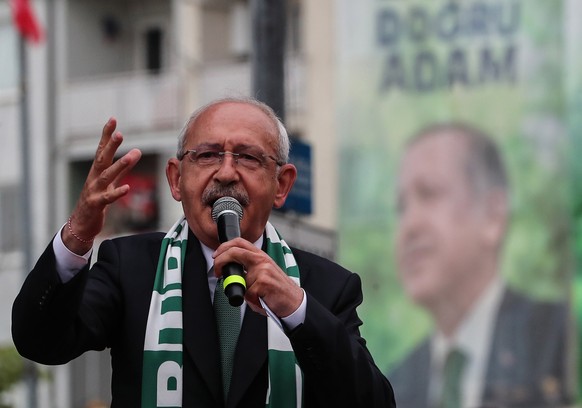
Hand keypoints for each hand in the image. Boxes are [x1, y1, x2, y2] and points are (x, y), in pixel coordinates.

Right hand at [62, 118, 141, 253]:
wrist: (81, 223)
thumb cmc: (96, 200)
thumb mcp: (111, 181)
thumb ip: (123, 168)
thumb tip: (136, 152)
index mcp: (97, 171)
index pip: (102, 149)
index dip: (107, 135)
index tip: (113, 119)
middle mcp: (94, 177)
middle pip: (102, 158)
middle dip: (110, 145)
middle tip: (119, 133)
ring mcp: (93, 190)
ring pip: (107, 176)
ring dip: (119, 165)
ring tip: (132, 155)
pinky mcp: (96, 204)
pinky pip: (108, 198)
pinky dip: (117, 192)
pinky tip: (127, 188)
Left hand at [212, 238, 303, 316]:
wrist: (294, 302)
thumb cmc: (277, 290)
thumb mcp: (264, 273)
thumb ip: (248, 270)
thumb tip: (230, 273)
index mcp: (261, 256)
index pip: (239, 242)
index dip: (224, 247)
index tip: (216, 256)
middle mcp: (262, 260)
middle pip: (235, 251)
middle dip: (220, 260)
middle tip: (217, 270)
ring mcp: (263, 270)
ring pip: (240, 279)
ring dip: (244, 291)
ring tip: (255, 295)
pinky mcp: (263, 282)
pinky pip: (247, 293)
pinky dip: (251, 300)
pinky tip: (262, 300)